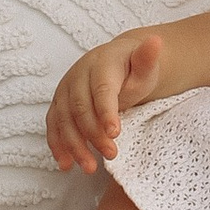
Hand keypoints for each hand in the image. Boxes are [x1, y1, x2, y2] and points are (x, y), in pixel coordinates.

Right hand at [46, 30, 164, 174]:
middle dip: (93, 134)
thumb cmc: (134, 68)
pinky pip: (54, 125)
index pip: (101, 89)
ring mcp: (65, 89)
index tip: (114, 133)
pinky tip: (66, 164)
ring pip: (64, 119)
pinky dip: (57, 145)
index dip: (106, 111)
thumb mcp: (146, 65)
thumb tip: (155, 42)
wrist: (119, 64)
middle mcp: (78, 74)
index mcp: (100, 63)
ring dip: (74, 145)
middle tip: (111, 154)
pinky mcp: (59, 103)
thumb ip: (148, 59)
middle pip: (80, 107)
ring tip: (90, 167)